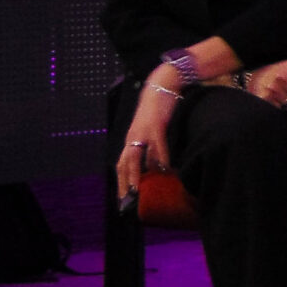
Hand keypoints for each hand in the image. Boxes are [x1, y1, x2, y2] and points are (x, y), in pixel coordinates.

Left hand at [114, 81, 180, 201]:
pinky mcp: (156, 125)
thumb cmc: (158, 109)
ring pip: (135, 157)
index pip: (122, 165)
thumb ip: (152, 149)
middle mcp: (133, 137)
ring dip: (137, 175)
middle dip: (125, 183)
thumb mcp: (153, 131)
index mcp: (131, 139)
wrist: (162, 86)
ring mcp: (143, 132)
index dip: (121, 182)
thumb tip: (156, 168)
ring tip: (139, 191)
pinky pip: (157, 145)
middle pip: (124, 165)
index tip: (124, 200)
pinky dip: (160, 158)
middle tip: (127, 201)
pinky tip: (164, 168)